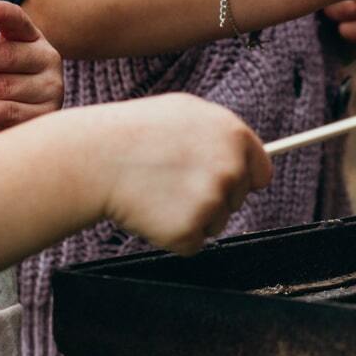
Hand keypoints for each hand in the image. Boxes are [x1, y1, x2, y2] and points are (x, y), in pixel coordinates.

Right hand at [84, 94, 271, 255]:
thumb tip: (244, 153)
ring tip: (158, 193)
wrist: (94, 158)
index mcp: (234, 136)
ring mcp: (212, 201)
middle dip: (210, 197)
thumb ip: (221, 134)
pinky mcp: (191, 230)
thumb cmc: (134, 132)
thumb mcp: (186, 111)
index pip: (260, 171)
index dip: (242, 180)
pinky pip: (192, 243)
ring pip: (215, 222)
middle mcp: (231, 168)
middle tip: (172, 182)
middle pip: (236, 200)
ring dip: (191, 216)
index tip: (223, 184)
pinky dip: (173, 236)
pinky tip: (151, 212)